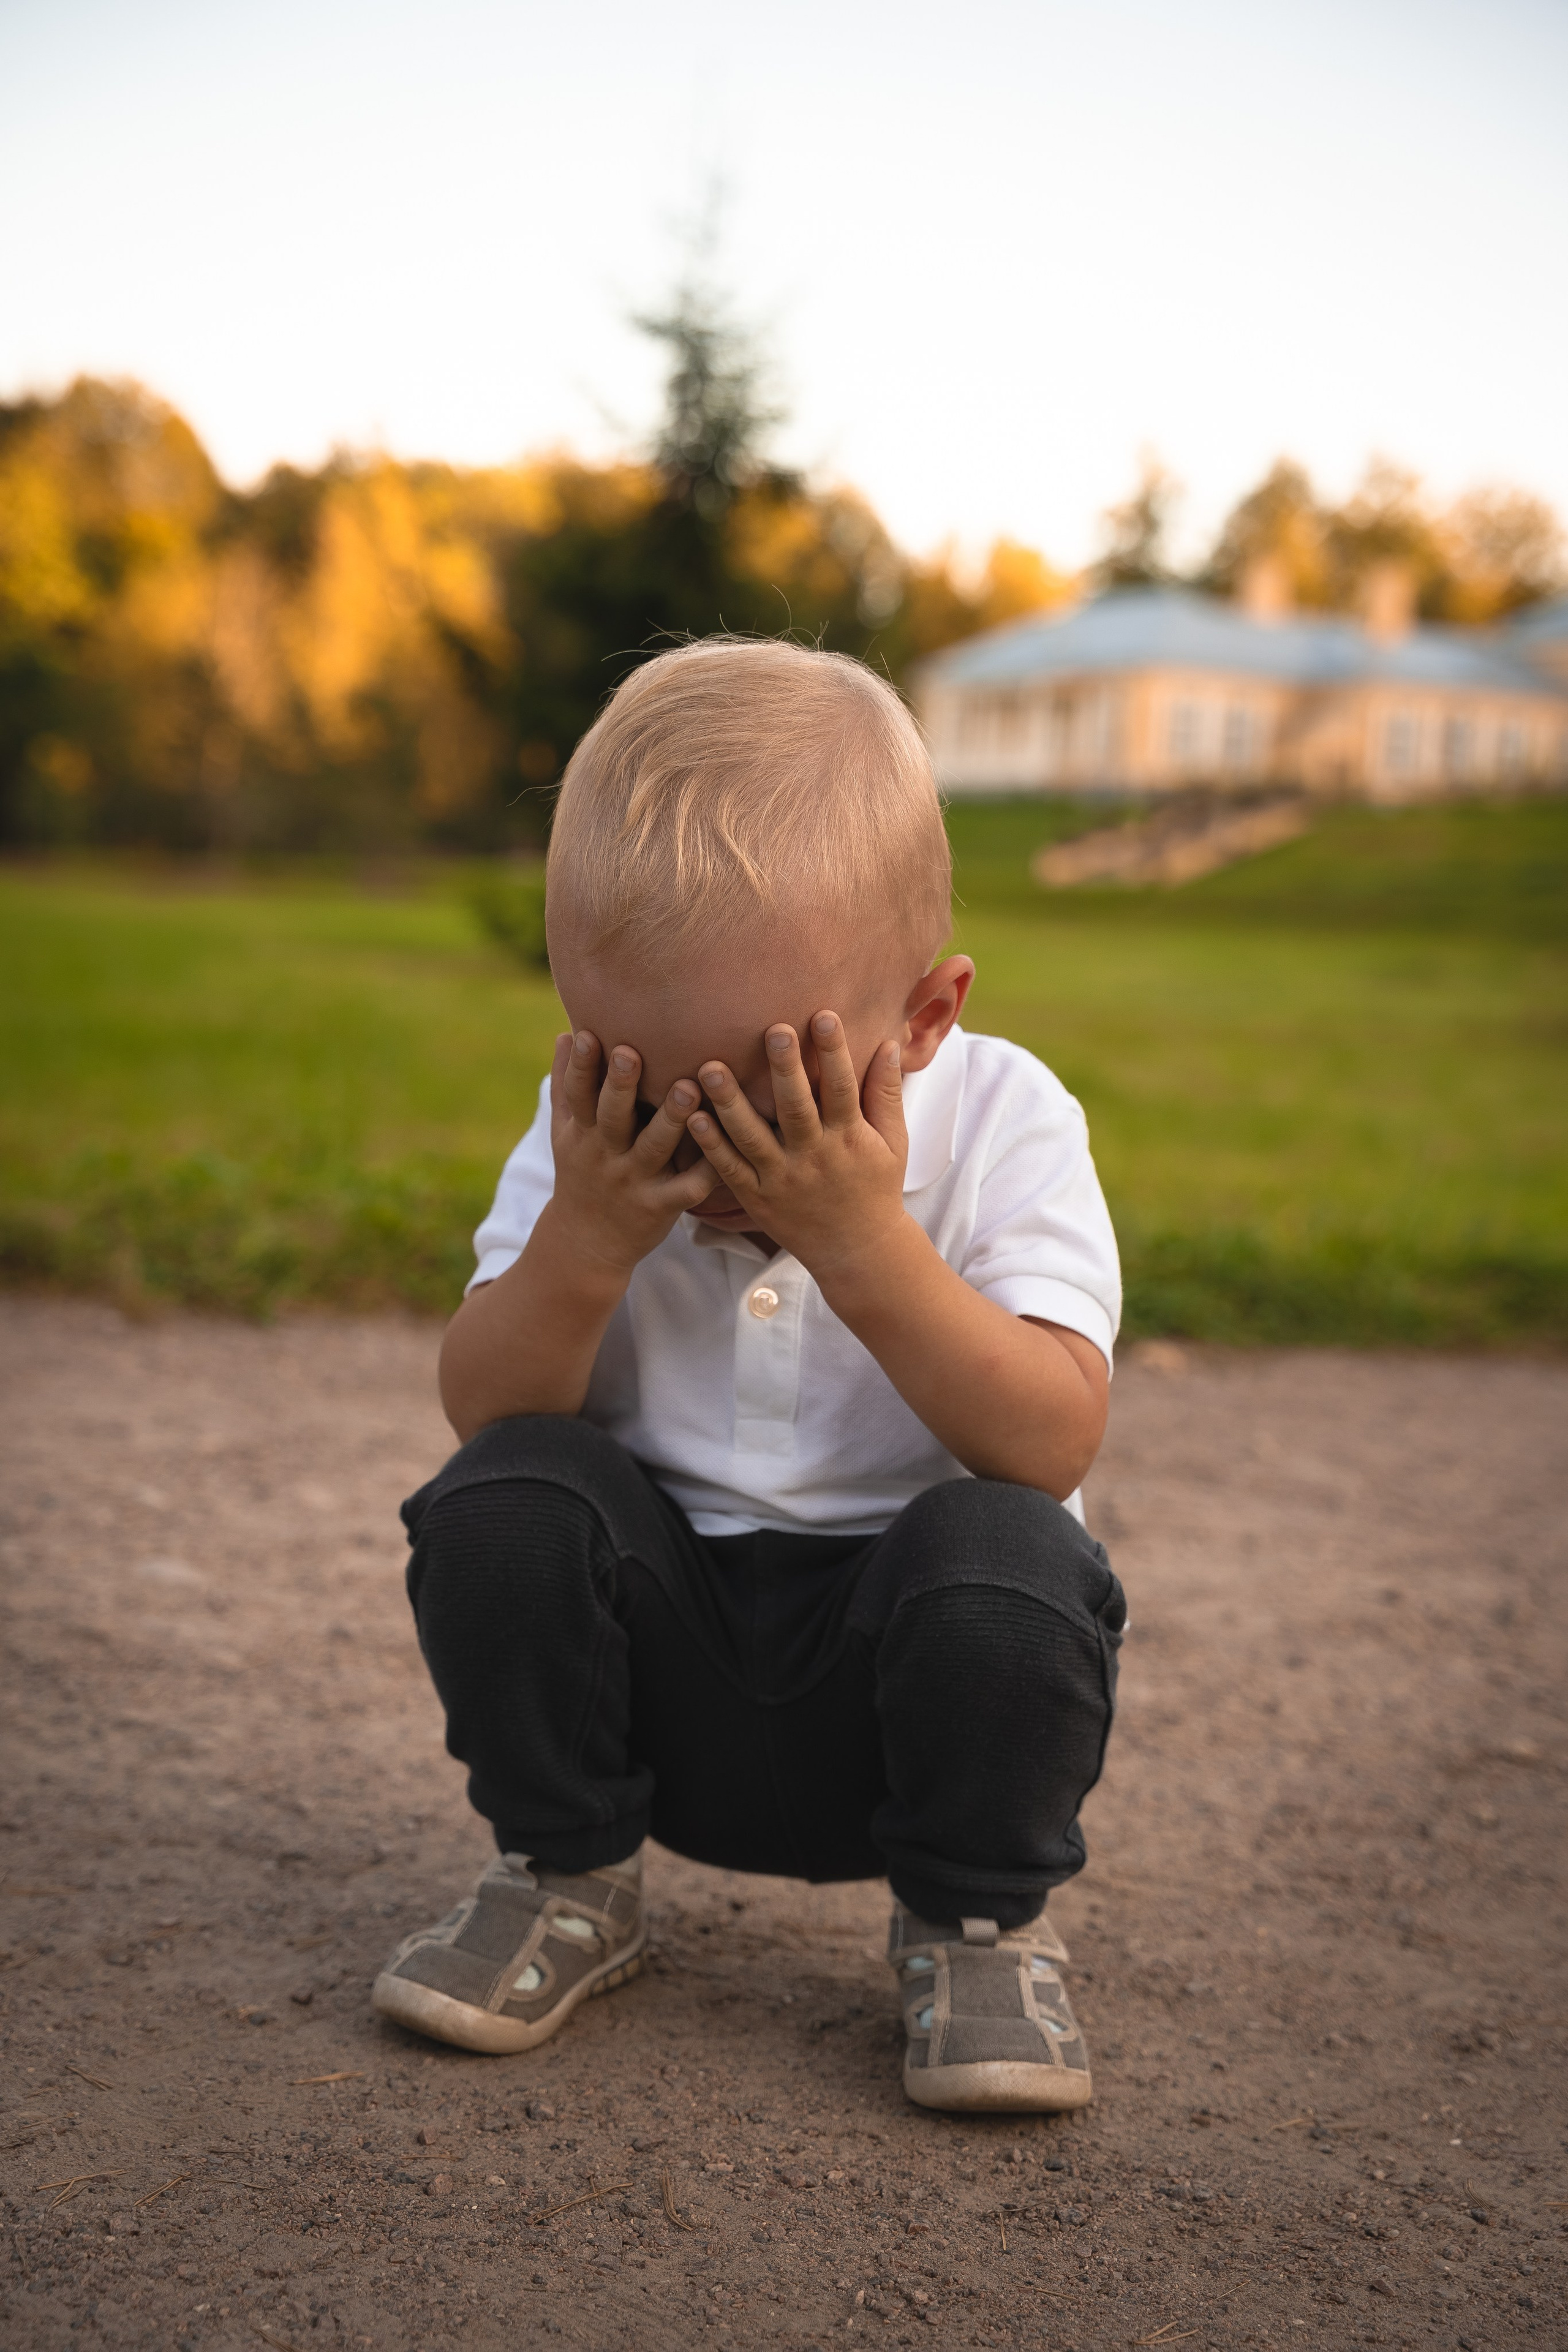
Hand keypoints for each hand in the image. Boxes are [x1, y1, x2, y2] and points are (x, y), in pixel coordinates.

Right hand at [547, 1029, 713, 1277]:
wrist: (586, 1243)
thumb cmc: (580, 1172)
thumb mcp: (565, 1133)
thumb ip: (567, 1085)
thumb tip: (565, 1034)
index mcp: (582, 1132)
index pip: (577, 1094)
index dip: (580, 1066)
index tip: (587, 1035)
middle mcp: (605, 1154)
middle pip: (612, 1117)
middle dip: (620, 1085)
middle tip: (631, 1053)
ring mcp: (633, 1181)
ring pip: (654, 1147)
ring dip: (671, 1119)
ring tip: (689, 1087)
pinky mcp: (660, 1206)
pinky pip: (686, 1188)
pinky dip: (705, 1170)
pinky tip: (724, 1147)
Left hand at [688, 1012, 908, 1280]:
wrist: (857, 1251)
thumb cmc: (875, 1187)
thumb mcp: (893, 1142)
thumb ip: (885, 1093)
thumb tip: (888, 1042)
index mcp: (849, 1138)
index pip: (842, 1088)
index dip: (834, 1052)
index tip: (824, 1015)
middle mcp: (814, 1157)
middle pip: (796, 1108)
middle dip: (785, 1069)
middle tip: (772, 1030)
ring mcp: (782, 1179)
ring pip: (753, 1137)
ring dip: (730, 1102)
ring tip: (709, 1068)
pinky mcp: (758, 1198)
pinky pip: (730, 1169)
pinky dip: (711, 1144)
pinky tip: (691, 1116)